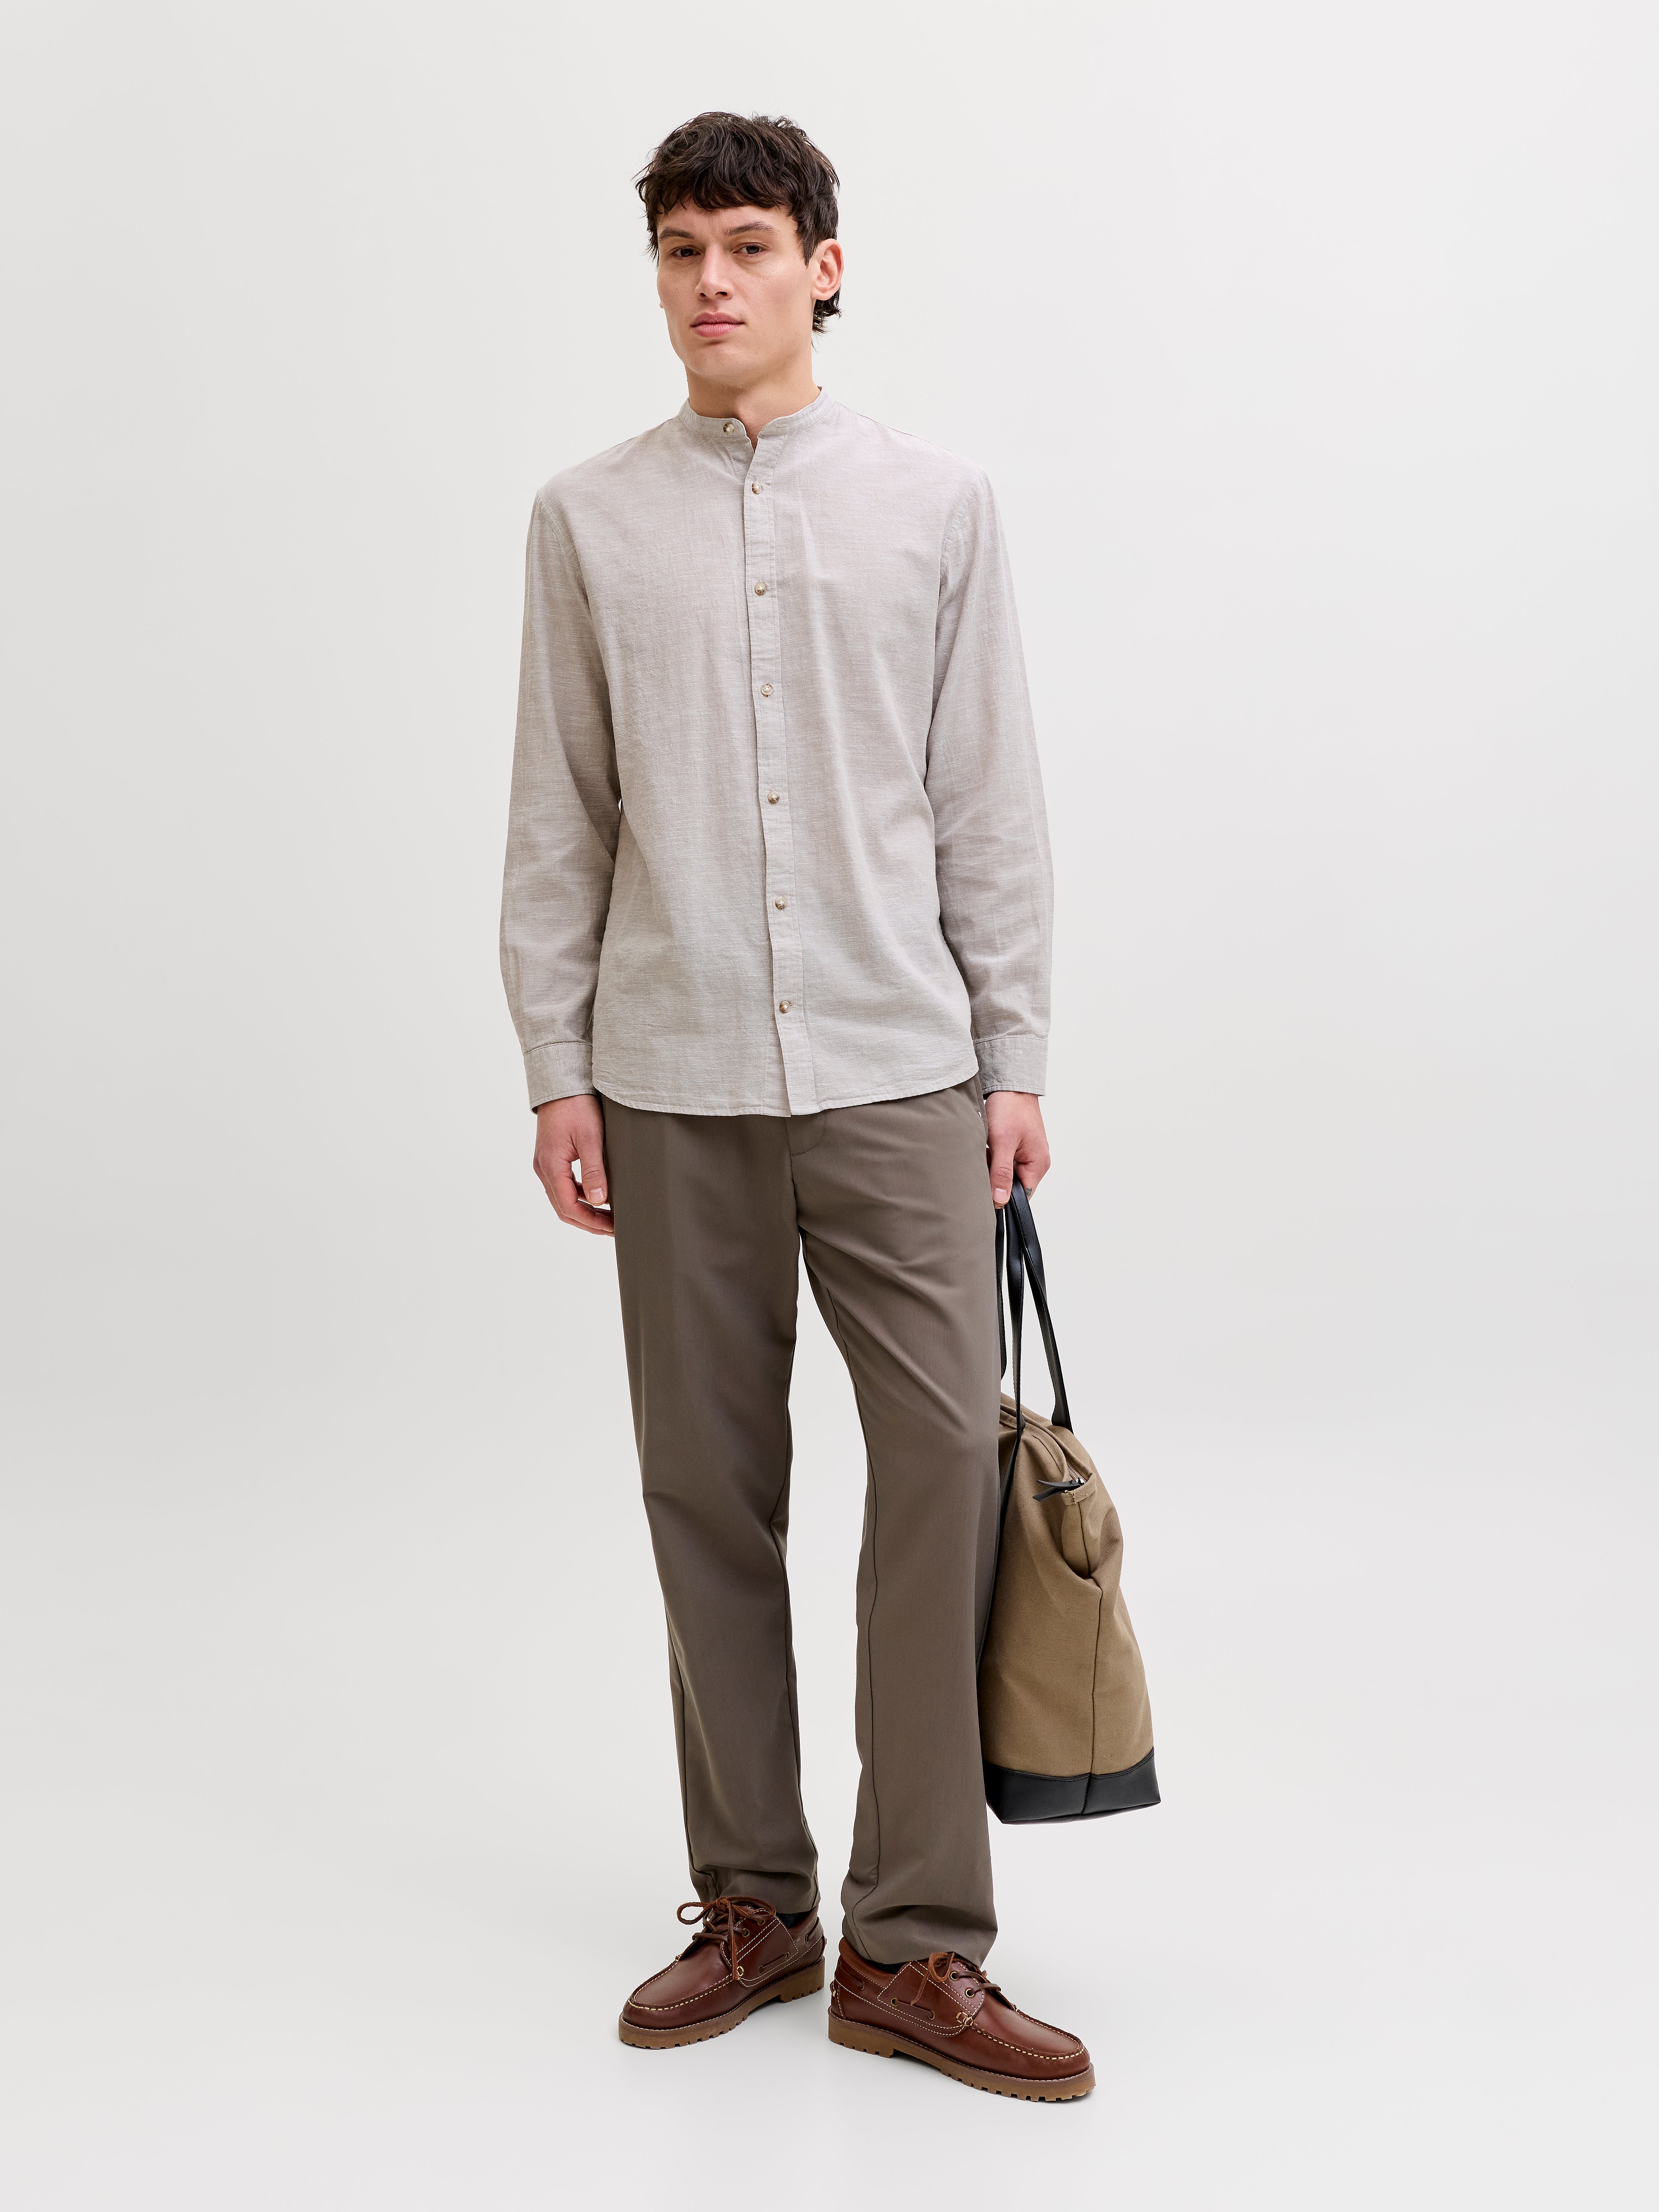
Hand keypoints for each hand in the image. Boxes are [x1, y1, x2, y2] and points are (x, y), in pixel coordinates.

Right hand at [533, 1093, 613, 1236]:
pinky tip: (597, 1197)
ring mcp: (545, 1164)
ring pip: (562, 1199)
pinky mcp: (551, 1159)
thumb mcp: (590, 1138)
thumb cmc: (576, 1106)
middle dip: (588, 1222)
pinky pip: (563, 1186)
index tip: (613, 1228)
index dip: (591, 1222)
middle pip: (563, 1208)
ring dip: (584, 1211)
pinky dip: (579, 1197)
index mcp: (551, 1166)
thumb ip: (594, 1171)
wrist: (561, 1084)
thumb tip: (599, 1202)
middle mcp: (543, 1169)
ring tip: (609, 1217)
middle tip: (613, 1229)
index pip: (569, 1207)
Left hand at [984, 1090, 1049, 1208]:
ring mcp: (1029, 1154)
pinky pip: (1006, 1161)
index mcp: (1038, 1165)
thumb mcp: (1002, 1143)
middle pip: (1013, 1185)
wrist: (1010, 1086)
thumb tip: (1000, 1200)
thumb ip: (1001, 1173)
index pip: (1021, 1196)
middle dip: (996, 1179)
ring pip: (1007, 1173)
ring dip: (994, 1167)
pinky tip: (989, 1146)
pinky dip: (995, 1157)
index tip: (986, 1188)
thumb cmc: (1010, 1109)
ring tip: (988, 1150)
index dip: (1003, 1196)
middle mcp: (1037, 1162)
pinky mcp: (1020, 1146)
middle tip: (985, 1162)